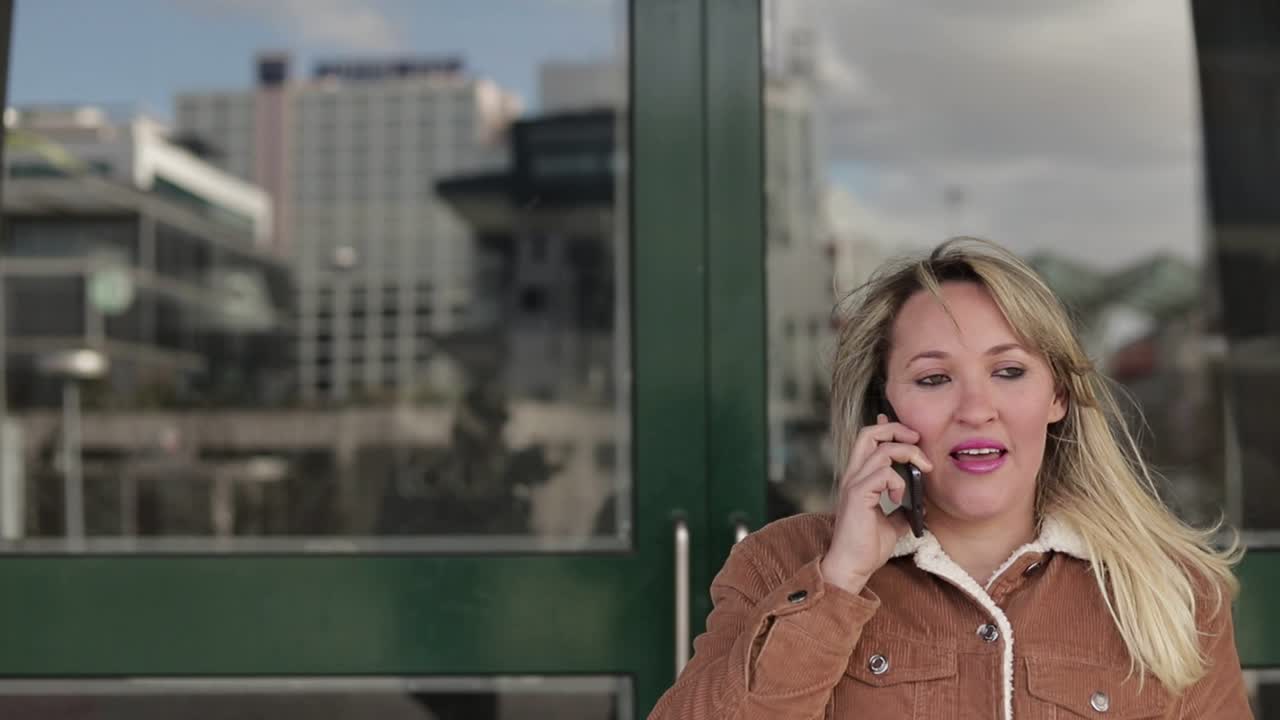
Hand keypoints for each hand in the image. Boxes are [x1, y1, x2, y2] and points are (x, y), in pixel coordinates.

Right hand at [820, 413, 933, 593]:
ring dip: (909, 454)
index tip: (910, 434)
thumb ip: (903, 510)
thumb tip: (922, 507)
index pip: (868, 440)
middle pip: (869, 433)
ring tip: (923, 469)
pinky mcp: (858, 495)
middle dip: (897, 430)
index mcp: (859, 478)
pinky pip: (883, 473)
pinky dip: (898, 481)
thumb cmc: (867, 547)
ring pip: (882, 449)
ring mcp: (854, 483)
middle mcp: (853, 476)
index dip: (887, 428)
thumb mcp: (893, 524)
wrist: (852, 566)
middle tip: (918, 441)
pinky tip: (900, 498)